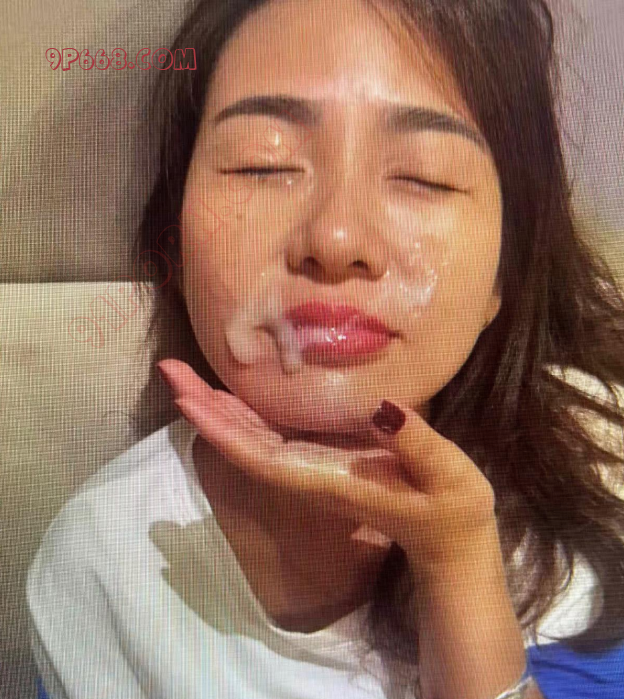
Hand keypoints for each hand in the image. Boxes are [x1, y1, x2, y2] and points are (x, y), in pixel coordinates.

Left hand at [157, 359, 497, 575]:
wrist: (449, 541)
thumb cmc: (452, 509)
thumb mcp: (447, 475)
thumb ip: (416, 443)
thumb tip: (382, 405)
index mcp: (330, 479)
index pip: (262, 456)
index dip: (222, 429)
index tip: (186, 399)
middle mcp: (310, 477)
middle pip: (243, 447)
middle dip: (205, 411)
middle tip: (169, 371)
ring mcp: (312, 472)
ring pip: (251, 443)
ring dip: (217, 411)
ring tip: (187, 378)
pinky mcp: (321, 464)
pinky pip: (270, 439)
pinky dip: (244, 416)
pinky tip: (232, 397)